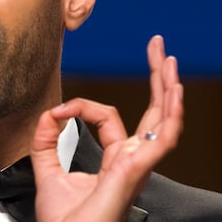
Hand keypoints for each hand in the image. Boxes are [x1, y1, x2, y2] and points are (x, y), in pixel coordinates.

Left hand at [31, 35, 183, 221]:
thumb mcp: (47, 172)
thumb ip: (46, 140)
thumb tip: (50, 113)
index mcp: (117, 162)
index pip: (110, 118)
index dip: (83, 107)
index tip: (59, 111)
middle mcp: (133, 161)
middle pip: (154, 112)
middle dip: (157, 78)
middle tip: (159, 48)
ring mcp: (138, 165)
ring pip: (165, 121)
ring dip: (169, 87)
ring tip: (169, 59)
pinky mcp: (137, 170)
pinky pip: (163, 139)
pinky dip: (172, 113)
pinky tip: (175, 90)